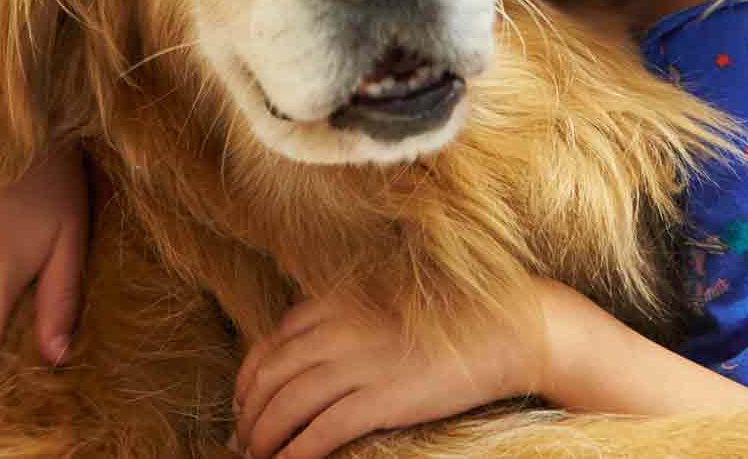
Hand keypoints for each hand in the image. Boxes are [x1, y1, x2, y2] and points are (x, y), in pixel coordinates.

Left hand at [231, 284, 544, 458]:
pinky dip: (295, 453)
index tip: (243, 399)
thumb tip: (310, 350)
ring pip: (285, 406)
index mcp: (338, 303)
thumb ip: (346, 318)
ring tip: (257, 455)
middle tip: (243, 435)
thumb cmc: (450, 319)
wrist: (503, 331)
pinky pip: (319, 433)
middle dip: (248, 411)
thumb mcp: (386, 304)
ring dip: (263, 436)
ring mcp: (357, 365)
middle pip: (270, 376)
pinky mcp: (378, 400)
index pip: (271, 342)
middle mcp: (338, 331)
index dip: (248, 376)